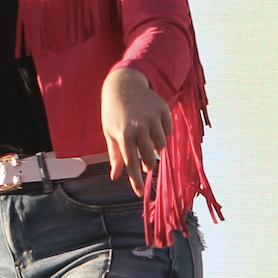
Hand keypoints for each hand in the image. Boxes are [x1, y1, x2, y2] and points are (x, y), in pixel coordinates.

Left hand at [101, 67, 172, 196]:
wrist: (123, 84)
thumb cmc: (113, 112)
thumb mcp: (109, 132)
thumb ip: (114, 155)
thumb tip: (115, 176)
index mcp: (124, 134)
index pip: (131, 164)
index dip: (136, 180)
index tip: (139, 193)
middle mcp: (139, 127)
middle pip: (149, 158)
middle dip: (147, 164)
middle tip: (145, 162)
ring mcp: (153, 117)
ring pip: (161, 145)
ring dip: (155, 147)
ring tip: (146, 138)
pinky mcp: (163, 109)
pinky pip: (168, 130)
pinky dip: (162, 132)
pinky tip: (153, 124)